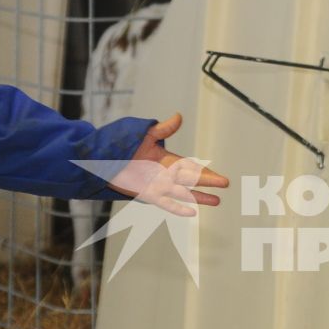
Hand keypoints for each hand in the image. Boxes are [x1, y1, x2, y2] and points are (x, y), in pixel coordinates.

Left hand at [107, 113, 228, 216]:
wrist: (102, 160)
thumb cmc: (123, 145)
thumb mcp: (145, 135)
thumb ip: (163, 129)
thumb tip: (179, 116)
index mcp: (167, 161)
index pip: (191, 167)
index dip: (206, 171)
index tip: (221, 176)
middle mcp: (166, 175)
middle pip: (192, 180)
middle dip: (208, 182)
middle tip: (226, 184)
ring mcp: (158, 186)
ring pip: (184, 193)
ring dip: (199, 197)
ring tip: (217, 201)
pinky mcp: (147, 194)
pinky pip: (166, 203)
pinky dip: (177, 207)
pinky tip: (191, 212)